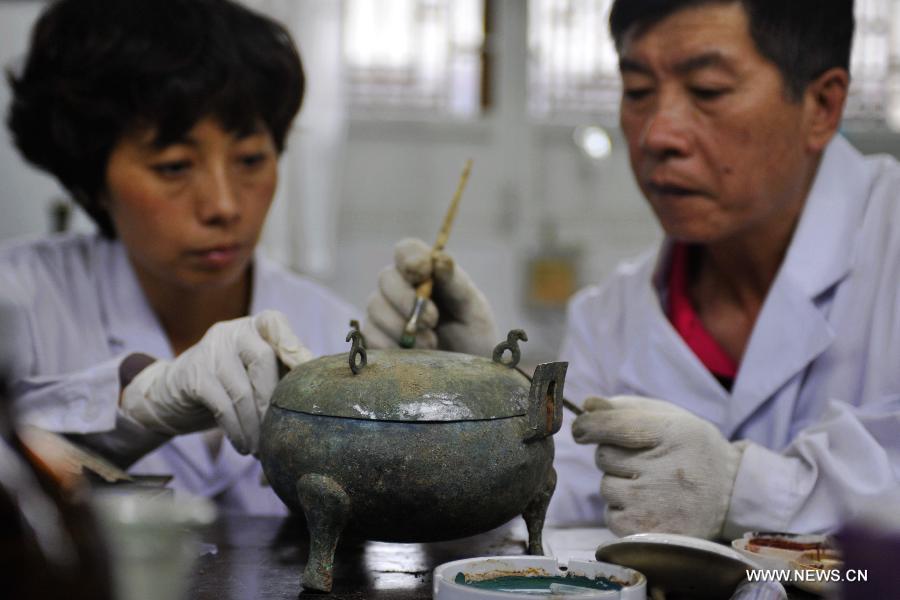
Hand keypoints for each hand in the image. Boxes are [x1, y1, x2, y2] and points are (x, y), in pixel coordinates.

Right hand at [120, 310, 310, 454]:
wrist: (173, 392)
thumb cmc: (233, 384)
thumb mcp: (259, 372)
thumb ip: (285, 375)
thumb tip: (324, 399)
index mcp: (256, 326)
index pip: (277, 326)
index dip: (295, 348)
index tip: (310, 373)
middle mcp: (233, 331)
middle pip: (262, 359)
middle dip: (275, 400)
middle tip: (284, 430)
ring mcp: (210, 351)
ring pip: (242, 389)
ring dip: (256, 425)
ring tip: (263, 449)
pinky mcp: (193, 376)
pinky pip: (222, 406)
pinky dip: (237, 430)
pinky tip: (244, 447)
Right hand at [363, 238, 497, 355]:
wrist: (467, 372)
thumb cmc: (472, 334)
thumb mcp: (473, 308)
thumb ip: (456, 283)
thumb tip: (441, 260)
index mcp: (425, 272)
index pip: (406, 250)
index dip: (410, 258)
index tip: (423, 272)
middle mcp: (400, 287)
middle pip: (386, 278)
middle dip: (407, 299)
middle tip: (432, 321)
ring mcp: (384, 312)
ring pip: (375, 307)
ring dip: (402, 327)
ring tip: (431, 344)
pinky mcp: (375, 338)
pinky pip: (370, 335)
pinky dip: (392, 345)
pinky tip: (412, 355)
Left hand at [572, 395, 745, 538]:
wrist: (732, 495)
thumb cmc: (692, 449)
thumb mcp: (670, 418)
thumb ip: (626, 409)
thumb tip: (586, 405)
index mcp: (670, 433)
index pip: (612, 425)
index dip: (589, 425)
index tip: (582, 429)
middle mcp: (663, 469)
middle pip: (603, 456)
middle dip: (613, 455)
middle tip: (642, 461)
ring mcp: (654, 503)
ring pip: (605, 486)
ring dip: (618, 483)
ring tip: (650, 485)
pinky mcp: (647, 531)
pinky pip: (610, 514)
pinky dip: (621, 510)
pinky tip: (648, 505)